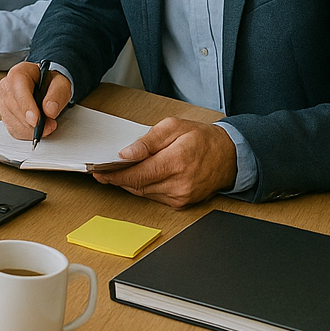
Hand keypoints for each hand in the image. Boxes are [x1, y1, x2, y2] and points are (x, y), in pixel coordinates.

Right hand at [0, 61, 72, 139]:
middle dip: (32, 122)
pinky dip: (27, 133)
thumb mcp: (61, 83)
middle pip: (14, 108)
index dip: (26, 106)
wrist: (46, 87)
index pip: (18, 89)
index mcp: (18, 73)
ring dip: (31, 129)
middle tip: (50, 124)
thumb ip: (57, 94)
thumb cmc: (50, 83)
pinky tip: (36, 128)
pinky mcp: (5, 116)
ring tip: (46, 125)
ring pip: (13, 121)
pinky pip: (13, 129)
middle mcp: (6, 86)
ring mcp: (3, 102)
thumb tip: (49, 110)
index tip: (36, 120)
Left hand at [92, 117, 237, 207]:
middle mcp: (179, 183)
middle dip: (118, 178)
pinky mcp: (182, 203)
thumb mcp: (173, 127)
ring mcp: (181, 196)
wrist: (230, 156)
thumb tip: (126, 154)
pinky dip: (144, 187)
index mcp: (176, 162)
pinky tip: (142, 176)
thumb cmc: (202, 139)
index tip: (99, 171)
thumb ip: (147, 141)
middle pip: (137, 185)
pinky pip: (154, 196)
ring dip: (130, 183)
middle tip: (104, 170)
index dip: (115, 174)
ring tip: (121, 171)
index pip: (137, 174)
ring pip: (143, 193)